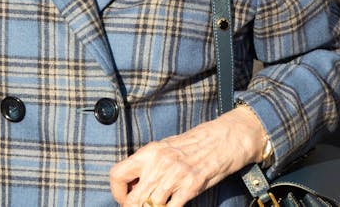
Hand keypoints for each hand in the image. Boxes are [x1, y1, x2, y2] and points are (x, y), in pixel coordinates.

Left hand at [109, 106, 266, 205]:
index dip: (117, 192)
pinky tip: (171, 206)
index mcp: (149, 152)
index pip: (117, 174)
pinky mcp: (190, 186)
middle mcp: (158, 164)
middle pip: (132, 200)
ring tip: (158, 205)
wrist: (223, 139)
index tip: (125, 198)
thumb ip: (147, 165)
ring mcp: (174, 176)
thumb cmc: (194, 144)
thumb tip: (131, 185)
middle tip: (141, 206)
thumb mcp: (164, 148)